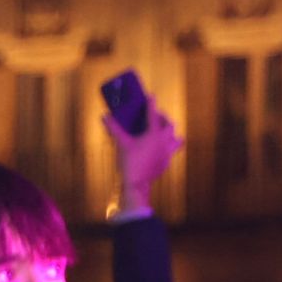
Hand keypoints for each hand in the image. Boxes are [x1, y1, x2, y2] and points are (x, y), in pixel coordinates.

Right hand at [103, 94, 181, 212]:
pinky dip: (167, 148)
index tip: (151, 97)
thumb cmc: (129, 162)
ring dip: (171, 135)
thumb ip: (114, 129)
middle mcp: (164, 142)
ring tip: (163, 134)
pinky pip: (171, 152)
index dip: (151, 104)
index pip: (153, 115)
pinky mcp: (166, 164)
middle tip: (156, 118)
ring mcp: (167, 153)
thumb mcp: (120, 144)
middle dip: (164, 120)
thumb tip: (104, 117)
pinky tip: (159, 150)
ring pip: (176, 140)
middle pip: (170, 126)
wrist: (136, 184)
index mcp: (153, 134)